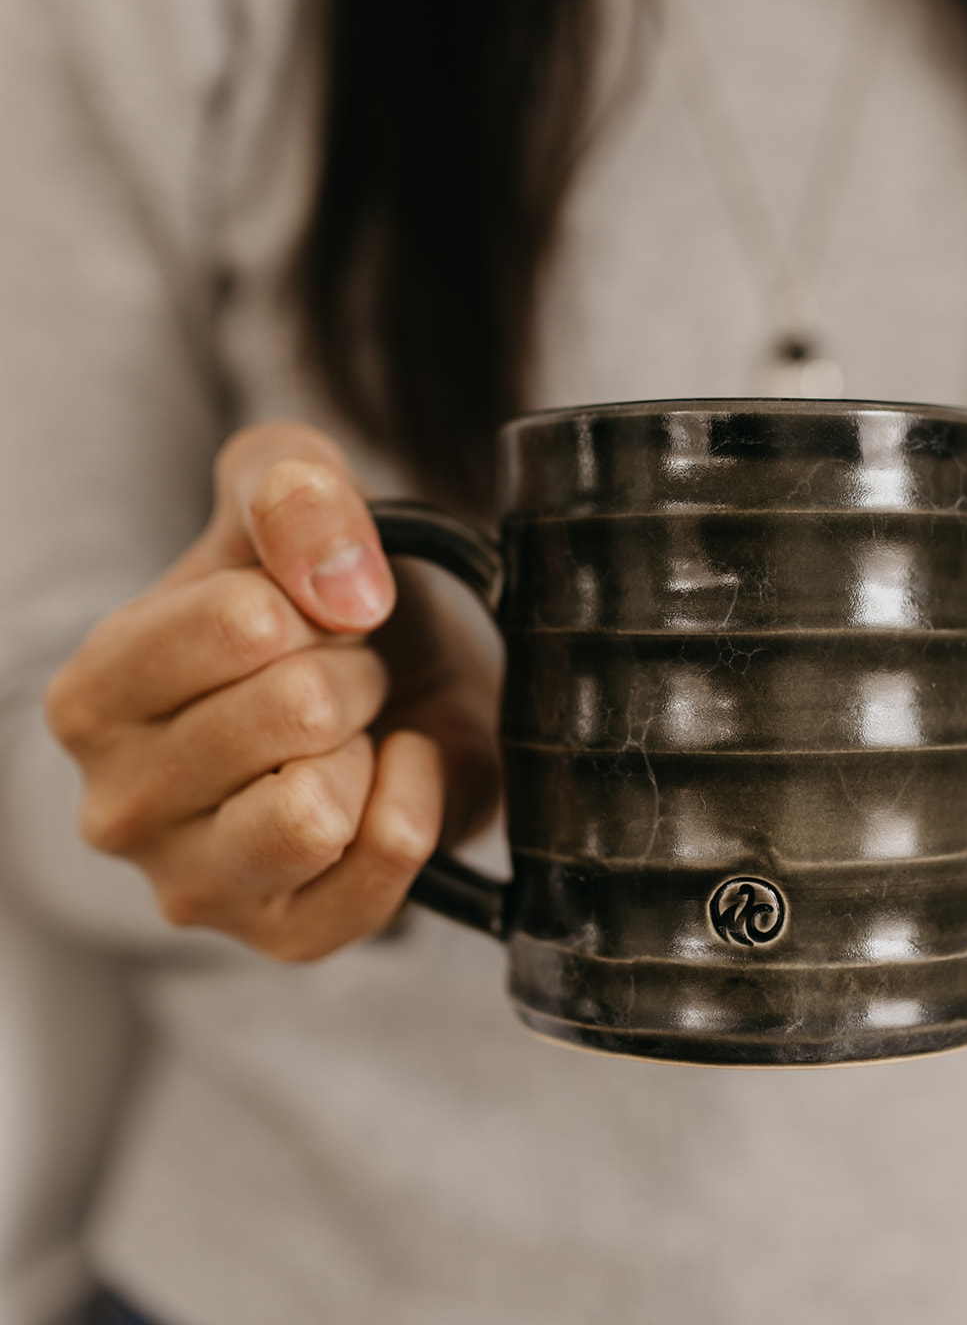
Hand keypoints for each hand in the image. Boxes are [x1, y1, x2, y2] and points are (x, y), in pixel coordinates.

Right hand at [45, 421, 501, 959]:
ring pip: (320, 807)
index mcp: (89, 698)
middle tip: (336, 673)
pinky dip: (415, 803)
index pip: (243, 625)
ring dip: (367, 743)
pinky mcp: (283, 938)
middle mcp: (116, 809)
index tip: (300, 614)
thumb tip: (345, 589)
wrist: (368, 686)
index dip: (312, 601)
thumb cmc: (296, 596)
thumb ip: (291, 489)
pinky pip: (381, 864)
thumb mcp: (280, 491)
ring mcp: (194, 887)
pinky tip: (388, 776)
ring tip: (348, 730)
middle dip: (351, 670)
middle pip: (298, 709)